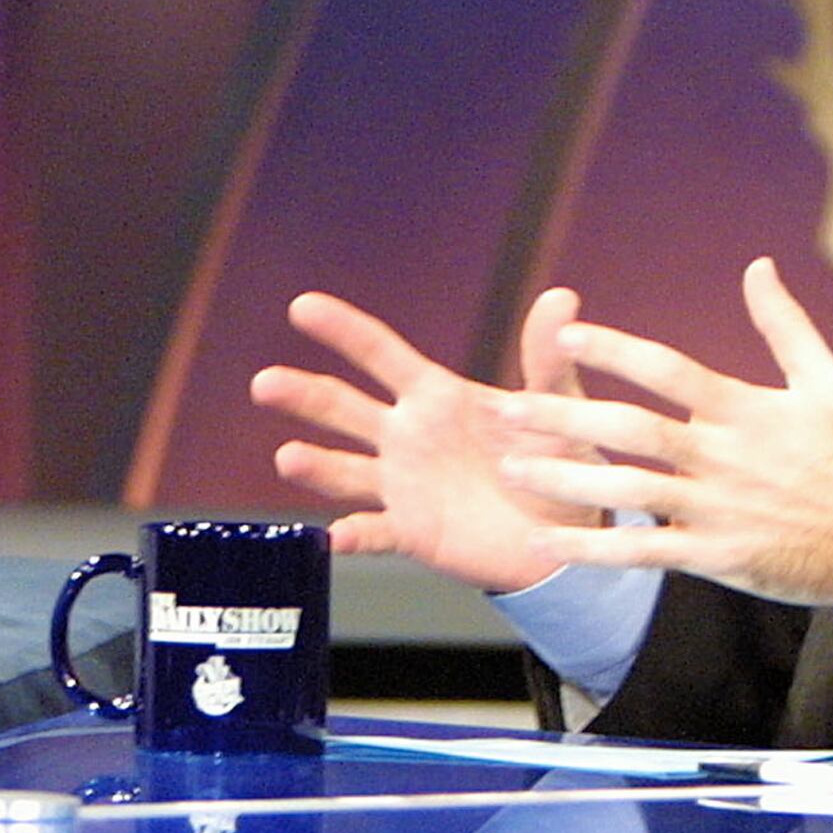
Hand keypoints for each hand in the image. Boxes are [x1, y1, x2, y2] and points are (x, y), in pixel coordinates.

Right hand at [253, 287, 605, 594]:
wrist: (566, 532)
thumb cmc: (559, 460)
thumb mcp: (555, 405)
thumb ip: (547, 357)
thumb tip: (561, 297)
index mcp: (434, 396)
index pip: (379, 354)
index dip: (342, 330)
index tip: (303, 307)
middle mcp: (406, 436)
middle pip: (343, 408)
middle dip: (304, 394)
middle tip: (266, 383)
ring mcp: (402, 484)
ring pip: (344, 470)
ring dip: (314, 465)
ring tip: (288, 457)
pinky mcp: (411, 530)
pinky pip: (375, 531)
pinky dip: (353, 535)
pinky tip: (335, 536)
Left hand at [492, 258, 832, 608]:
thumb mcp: (829, 382)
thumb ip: (784, 325)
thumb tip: (757, 267)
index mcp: (745, 410)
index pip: (667, 371)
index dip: (614, 351)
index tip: (566, 335)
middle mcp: (722, 456)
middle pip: (630, 430)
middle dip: (564, 416)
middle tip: (507, 408)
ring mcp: (716, 508)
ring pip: (627, 490)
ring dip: (564, 479)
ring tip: (510, 469)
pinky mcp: (716, 555)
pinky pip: (642, 553)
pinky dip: (591, 547)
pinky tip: (546, 540)